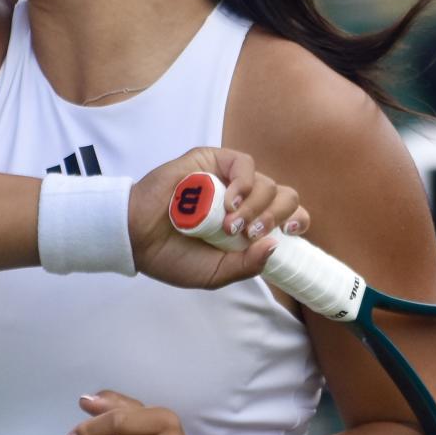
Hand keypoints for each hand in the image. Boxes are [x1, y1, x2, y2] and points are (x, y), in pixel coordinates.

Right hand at [128, 147, 309, 290]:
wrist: (138, 239)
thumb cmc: (173, 256)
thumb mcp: (216, 273)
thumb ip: (246, 265)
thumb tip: (275, 245)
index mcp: (250, 224)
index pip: (289, 216)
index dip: (297, 221)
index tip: (290, 233)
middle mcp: (244, 200)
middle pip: (284, 197)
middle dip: (275, 216)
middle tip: (250, 234)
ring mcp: (229, 179)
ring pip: (267, 183)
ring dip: (256, 207)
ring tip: (230, 226)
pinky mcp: (212, 161)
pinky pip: (243, 163)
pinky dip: (245, 182)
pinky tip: (231, 202)